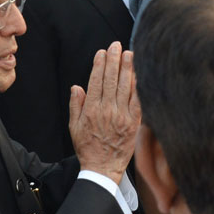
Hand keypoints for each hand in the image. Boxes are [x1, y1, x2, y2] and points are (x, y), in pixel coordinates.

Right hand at [69, 41, 140, 183]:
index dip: (99, 64)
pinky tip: (139, 74)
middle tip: (116, 46)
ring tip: (129, 53)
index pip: (96, 81)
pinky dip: (138, 86)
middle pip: (111, 79)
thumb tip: (77, 87)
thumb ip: (76, 105)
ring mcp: (122, 116)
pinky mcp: (134, 122)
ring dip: (127, 68)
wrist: (103, 168)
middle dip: (114, 60)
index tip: (101, 52)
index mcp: (91, 110)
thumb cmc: (87, 148)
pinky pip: (137, 100)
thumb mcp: (73, 127)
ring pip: (125, 87)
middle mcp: (107, 110)